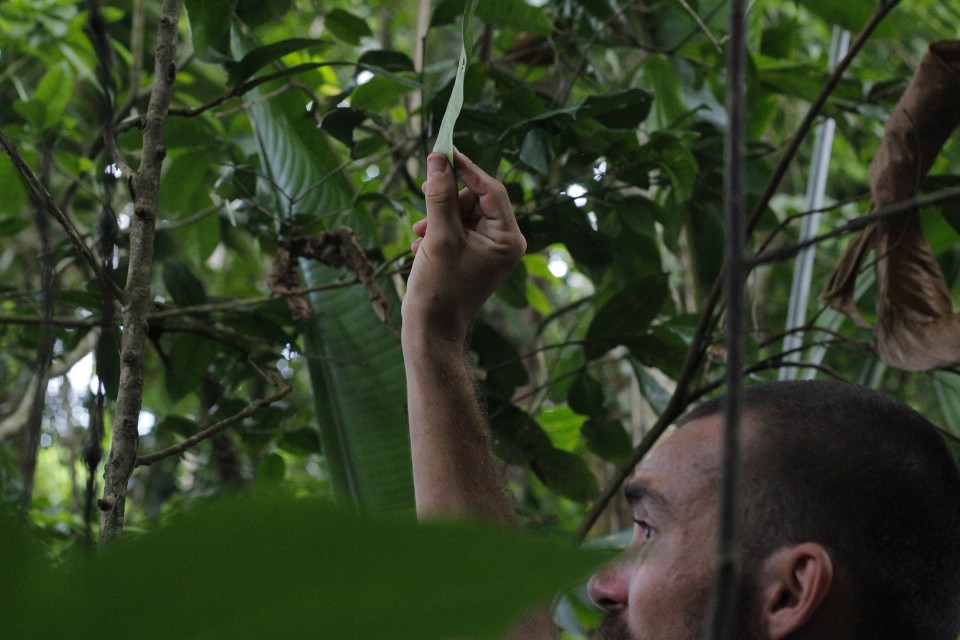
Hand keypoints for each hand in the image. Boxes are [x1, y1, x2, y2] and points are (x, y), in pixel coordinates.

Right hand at [402, 149, 525, 344]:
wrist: (430, 330)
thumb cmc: (439, 288)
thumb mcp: (439, 236)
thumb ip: (439, 195)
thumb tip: (438, 158)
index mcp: (509, 238)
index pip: (491, 189)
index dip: (466, 168)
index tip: (443, 150)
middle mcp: (504, 242)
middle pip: (476, 198)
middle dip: (447, 198)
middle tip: (423, 189)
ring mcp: (489, 250)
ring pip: (462, 212)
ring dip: (437, 216)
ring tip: (419, 233)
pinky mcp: (472, 255)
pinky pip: (455, 228)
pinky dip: (436, 231)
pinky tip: (420, 247)